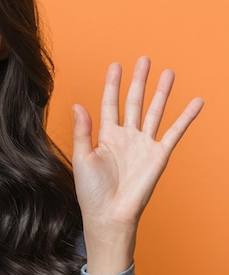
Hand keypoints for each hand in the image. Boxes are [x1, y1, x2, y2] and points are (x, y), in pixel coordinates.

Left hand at [72, 56, 203, 274]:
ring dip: (162, 92)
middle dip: (139, 81)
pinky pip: (175, 132)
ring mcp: (144, 145)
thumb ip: (83, 130)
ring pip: (155, 111)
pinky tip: (196, 102)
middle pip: (134, 101)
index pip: (110, 103)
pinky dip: (186, 117)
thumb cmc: (91, 191)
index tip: (116, 65)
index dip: (112, 84)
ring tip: (169, 72)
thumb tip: (78, 105)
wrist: (109, 214)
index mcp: (106, 136)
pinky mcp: (159, 155)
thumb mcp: (82, 157)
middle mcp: (126, 137)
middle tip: (144, 60)